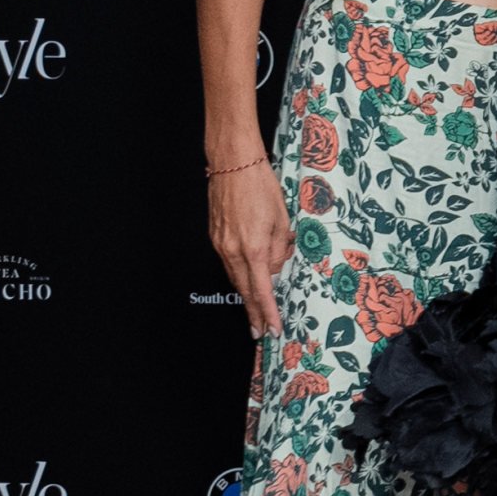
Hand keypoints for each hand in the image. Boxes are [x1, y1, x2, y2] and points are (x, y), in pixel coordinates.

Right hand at [208, 161, 292, 337]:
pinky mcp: (215, 236)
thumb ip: (278, 249)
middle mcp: (232, 250)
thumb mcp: (281, 219)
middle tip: (259, 332)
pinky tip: (247, 280)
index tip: (271, 329)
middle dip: (253, 313)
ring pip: (235, 277)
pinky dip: (239, 275)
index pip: (261, 290)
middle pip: (244, 290)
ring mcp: (220, 244)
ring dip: (246, 296)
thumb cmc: (261, 186)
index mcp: (253, 248)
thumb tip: (274, 268)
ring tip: (256, 312)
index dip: (267, 312)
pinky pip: (229, 262)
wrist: (233, 164)